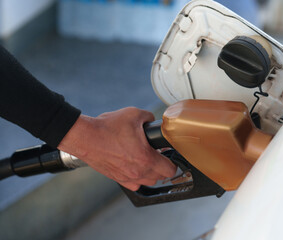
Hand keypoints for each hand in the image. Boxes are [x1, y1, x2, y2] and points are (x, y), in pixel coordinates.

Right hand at [58, 107, 176, 190]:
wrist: (85, 137)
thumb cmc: (107, 127)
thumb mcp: (134, 114)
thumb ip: (149, 118)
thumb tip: (153, 122)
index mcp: (146, 158)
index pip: (170, 170)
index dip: (172, 161)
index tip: (168, 154)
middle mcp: (138, 172)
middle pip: (160, 177)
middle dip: (162, 166)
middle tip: (157, 154)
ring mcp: (127, 177)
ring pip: (148, 182)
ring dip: (150, 173)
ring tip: (145, 159)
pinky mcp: (117, 179)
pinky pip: (134, 184)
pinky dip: (137, 177)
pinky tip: (133, 165)